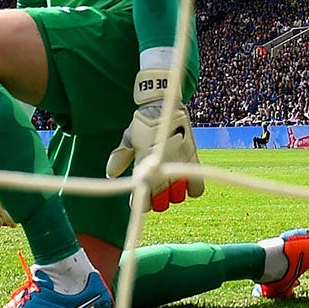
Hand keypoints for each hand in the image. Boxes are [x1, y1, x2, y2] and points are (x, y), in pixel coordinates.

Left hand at [104, 68, 202, 210]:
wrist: (163, 104)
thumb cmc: (143, 123)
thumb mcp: (129, 137)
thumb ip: (120, 156)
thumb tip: (111, 174)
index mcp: (145, 165)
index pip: (145, 200)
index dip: (142, 203)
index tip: (140, 200)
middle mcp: (163, 168)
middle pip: (162, 203)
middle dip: (157, 201)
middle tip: (155, 192)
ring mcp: (178, 164)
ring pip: (178, 197)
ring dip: (173, 194)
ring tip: (169, 186)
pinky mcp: (192, 159)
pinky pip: (197, 188)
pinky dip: (191, 189)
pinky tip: (184, 182)